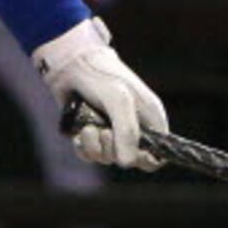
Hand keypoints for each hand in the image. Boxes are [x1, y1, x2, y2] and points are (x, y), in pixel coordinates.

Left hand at [32, 18, 168, 169]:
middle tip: (104, 132)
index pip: (157, 155)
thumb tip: (127, 162)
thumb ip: (127, 132)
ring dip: (95, 148)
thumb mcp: (120, 101)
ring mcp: (112, 131)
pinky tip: (79, 133)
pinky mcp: (91, 133)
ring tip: (88, 128)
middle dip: (113, 151)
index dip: (145, 159)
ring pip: (107, 158)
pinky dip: (83, 147)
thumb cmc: (102, 77)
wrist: (69, 65)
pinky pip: (90, 155)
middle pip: (130, 160)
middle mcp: (133, 128)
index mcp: (150, 119)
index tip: (131, 153)